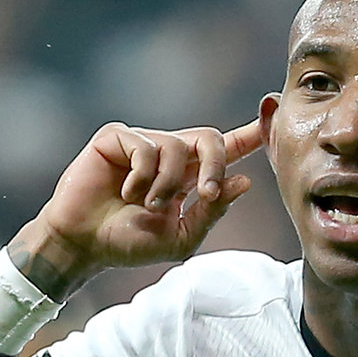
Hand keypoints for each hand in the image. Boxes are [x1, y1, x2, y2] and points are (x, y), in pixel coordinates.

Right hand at [14, 120, 263, 296]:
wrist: (83, 244)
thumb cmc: (128, 243)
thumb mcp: (180, 237)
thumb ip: (211, 212)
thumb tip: (244, 182)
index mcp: (189, 177)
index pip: (225, 150)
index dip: (250, 134)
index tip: (274, 112)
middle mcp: (169, 154)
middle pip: (211, 138)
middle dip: (217, 164)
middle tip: (207, 194)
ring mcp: (142, 142)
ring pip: (178, 147)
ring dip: (167, 184)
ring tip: (146, 205)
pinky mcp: (117, 137)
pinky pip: (146, 146)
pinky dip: (141, 177)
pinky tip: (125, 193)